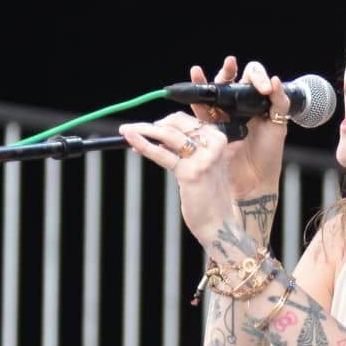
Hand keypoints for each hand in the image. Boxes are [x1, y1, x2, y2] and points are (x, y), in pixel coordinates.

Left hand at [119, 57, 289, 255]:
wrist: (218, 224)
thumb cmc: (209, 197)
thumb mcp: (202, 165)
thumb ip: (187, 149)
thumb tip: (159, 136)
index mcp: (219, 139)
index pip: (186, 121)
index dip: (164, 122)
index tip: (148, 129)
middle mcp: (213, 145)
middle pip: (176, 124)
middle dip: (151, 125)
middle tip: (132, 128)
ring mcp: (203, 158)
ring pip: (168, 135)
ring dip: (143, 131)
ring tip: (126, 131)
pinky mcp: (191, 172)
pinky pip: (162, 154)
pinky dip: (144, 145)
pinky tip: (132, 140)